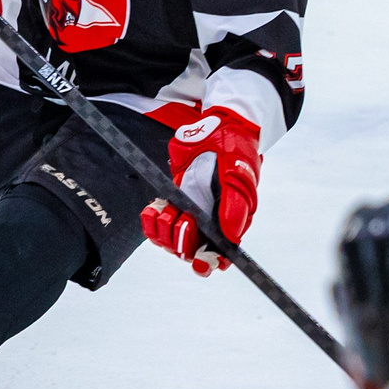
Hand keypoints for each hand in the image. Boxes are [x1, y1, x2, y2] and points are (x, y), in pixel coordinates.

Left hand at [143, 106, 261, 275]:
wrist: (218, 126)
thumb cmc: (234, 150)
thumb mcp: (237, 174)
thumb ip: (235, 206)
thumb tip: (232, 236)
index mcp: (230, 222)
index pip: (218, 257)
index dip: (207, 262)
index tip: (199, 257)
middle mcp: (209, 223)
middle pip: (190, 252)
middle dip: (182, 239)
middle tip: (182, 218)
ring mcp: (190, 213)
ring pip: (171, 241)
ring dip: (164, 229)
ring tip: (167, 209)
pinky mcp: (173, 202)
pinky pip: (156, 224)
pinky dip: (152, 219)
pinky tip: (155, 207)